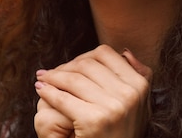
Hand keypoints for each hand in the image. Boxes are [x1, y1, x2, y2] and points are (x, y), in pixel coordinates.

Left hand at [33, 45, 152, 137]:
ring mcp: (113, 107)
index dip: (83, 56)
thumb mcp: (139, 104)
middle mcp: (129, 94)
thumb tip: (125, 52)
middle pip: (87, 64)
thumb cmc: (122, 133)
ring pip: (73, 78)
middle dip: (66, 66)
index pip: (105, 54)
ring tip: (43, 78)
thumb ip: (137, 76)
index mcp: (140, 84)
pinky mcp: (94, 121)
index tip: (71, 64)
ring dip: (53, 77)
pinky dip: (48, 92)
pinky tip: (41, 89)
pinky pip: (63, 98)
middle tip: (51, 73)